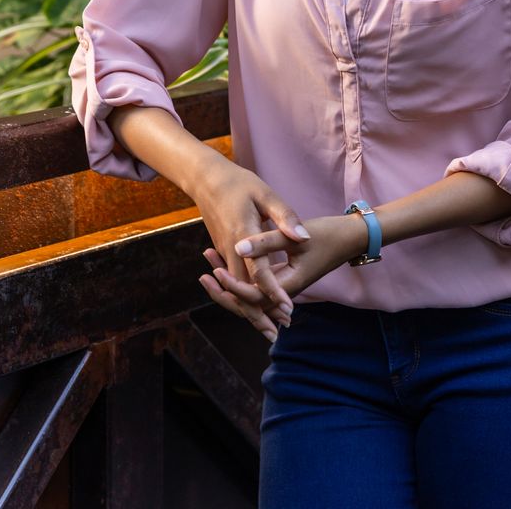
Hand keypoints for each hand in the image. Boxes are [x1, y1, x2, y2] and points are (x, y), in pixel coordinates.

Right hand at [191, 155, 310, 341]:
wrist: (205, 179)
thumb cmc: (239, 183)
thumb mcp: (265, 194)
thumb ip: (285, 218)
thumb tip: (304, 238)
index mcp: (243, 236)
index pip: (259, 273)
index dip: (274, 293)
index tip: (288, 310)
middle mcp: (231, 250)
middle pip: (243, 290)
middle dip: (260, 313)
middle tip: (280, 330)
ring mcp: (224, 252)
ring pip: (236, 288)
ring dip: (251, 308)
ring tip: (271, 325)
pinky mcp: (223, 251)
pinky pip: (233, 279)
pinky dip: (244, 294)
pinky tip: (258, 301)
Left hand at [203, 213, 367, 335]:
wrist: (350, 237)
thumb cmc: (327, 234)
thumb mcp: (296, 236)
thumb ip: (267, 241)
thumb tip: (238, 247)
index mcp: (288, 285)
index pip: (253, 298)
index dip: (232, 286)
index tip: (216, 270)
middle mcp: (284, 291)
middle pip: (247, 303)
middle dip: (224, 291)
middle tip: (204, 273)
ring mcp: (283, 286)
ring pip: (250, 295)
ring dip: (230, 283)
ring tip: (210, 261)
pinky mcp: (282, 278)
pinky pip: (256, 286)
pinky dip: (240, 277)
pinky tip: (227, 260)